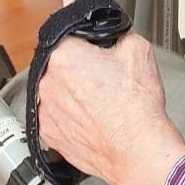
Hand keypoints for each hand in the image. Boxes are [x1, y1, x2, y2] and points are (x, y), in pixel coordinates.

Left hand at [36, 32, 184, 184]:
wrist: (137, 151)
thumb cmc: (136, 109)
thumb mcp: (138, 50)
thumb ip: (118, 34)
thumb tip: (113, 36)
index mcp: (64, 56)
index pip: (70, 36)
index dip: (90, 43)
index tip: (99, 52)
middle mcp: (47, 83)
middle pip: (61, 64)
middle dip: (81, 67)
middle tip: (105, 78)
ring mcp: (45, 111)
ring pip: (58, 91)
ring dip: (74, 92)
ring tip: (101, 101)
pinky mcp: (49, 135)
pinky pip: (57, 116)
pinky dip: (72, 115)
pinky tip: (94, 118)